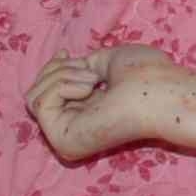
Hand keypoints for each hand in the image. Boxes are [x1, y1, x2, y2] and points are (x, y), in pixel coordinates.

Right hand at [29, 44, 177, 162]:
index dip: (51, 70)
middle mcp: (74, 129)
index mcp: (85, 113)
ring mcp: (66, 139)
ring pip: (33, 97)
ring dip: (62, 76)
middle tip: (89, 71)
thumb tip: (58, 60)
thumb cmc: (145, 73)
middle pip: (35, 93)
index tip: (64, 52)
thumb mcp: (105, 60)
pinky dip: (62, 86)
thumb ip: (79, 66)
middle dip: (57, 70)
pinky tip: (90, 88)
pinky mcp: (62, 142)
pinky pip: (39, 103)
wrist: (161, 90)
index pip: (47, 92)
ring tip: (94, 81)